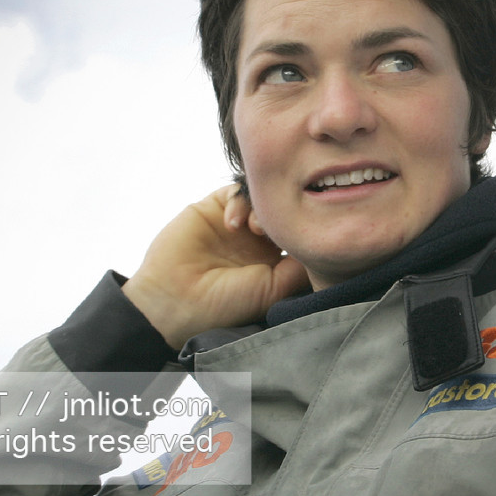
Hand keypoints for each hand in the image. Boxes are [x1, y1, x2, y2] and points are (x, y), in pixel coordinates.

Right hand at [122, 185, 308, 348]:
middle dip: (284, 215)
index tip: (302, 237)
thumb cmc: (225, 304)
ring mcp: (236, 223)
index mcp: (273, 262)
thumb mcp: (274, 291)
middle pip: (282, 211)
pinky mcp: (213, 208)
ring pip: (263, 197)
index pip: (297, 232)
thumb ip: (299, 266)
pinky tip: (233, 224)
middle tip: (274, 233)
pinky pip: (236, 190)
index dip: (303, 229)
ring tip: (256, 229)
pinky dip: (240, 201)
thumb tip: (321, 243)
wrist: (174, 300)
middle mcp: (256, 241)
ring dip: (264, 208)